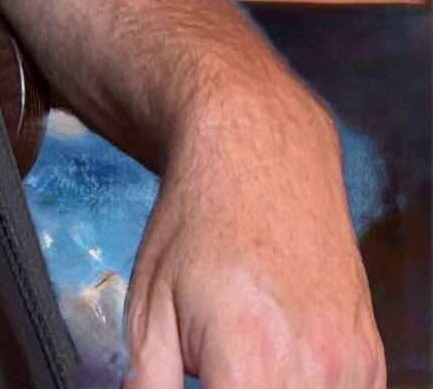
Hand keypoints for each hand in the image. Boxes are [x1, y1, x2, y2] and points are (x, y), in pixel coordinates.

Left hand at [124, 86, 384, 386]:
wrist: (257, 151)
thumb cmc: (197, 221)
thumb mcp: (148, 310)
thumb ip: (147, 385)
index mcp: (251, 365)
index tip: (200, 378)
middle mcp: (311, 372)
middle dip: (235, 388)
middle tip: (216, 363)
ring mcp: (349, 366)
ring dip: (273, 388)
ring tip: (243, 355)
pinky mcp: (369, 358)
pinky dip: (307, 387)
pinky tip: (278, 355)